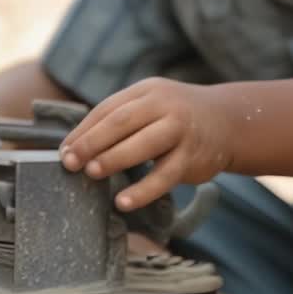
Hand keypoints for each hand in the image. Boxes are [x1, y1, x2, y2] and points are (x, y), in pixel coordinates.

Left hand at [58, 77, 235, 211]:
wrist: (228, 121)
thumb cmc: (176, 118)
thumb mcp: (151, 106)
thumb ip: (121, 120)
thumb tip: (76, 147)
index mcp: (146, 91)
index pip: (108, 109)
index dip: (83, 130)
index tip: (63, 151)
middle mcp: (164, 105)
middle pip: (121, 121)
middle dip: (92, 143)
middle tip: (70, 163)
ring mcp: (180, 130)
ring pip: (143, 145)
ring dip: (113, 160)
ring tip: (91, 174)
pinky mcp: (192, 156)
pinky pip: (164, 176)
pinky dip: (142, 191)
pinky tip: (123, 202)